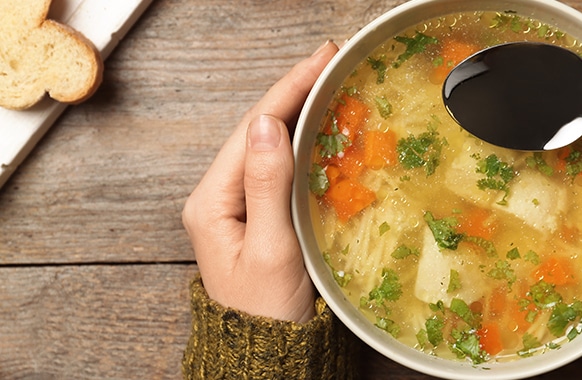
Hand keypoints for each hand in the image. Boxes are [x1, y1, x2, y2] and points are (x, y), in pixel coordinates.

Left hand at [182, 41, 338, 321]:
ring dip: (298, 111)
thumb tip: (268, 125)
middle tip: (331, 61)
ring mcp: (236, 205)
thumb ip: (267, 186)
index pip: (253, 129)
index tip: (321, 60)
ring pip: (268, 144)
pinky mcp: (257, 215)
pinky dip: (301, 141)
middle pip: (257, 129)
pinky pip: (278, 166)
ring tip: (328, 83)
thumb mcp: (270, 250)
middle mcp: (219, 196)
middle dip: (293, 91)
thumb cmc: (268, 313)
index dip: (288, 89)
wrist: (266, 354)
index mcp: (213, 201)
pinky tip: (321, 127)